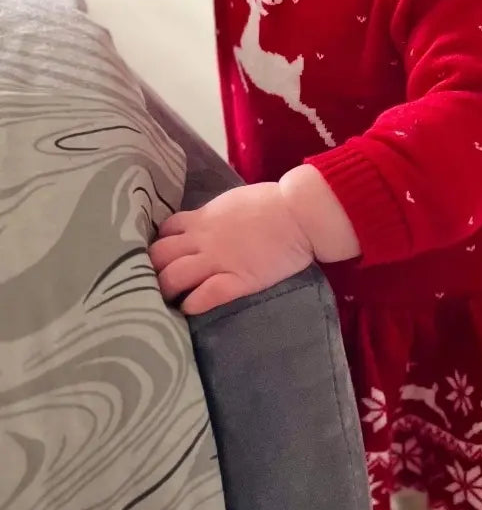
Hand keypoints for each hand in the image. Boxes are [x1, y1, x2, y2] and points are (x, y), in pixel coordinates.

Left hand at [149, 182, 315, 314]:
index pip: (164, 232)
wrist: (301, 213)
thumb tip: (201, 225)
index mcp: (203, 218)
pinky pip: (204, 296)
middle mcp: (203, 240)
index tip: (162, 258)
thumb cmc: (274, 203)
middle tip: (156, 283)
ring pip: (173, 277)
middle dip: (152, 270)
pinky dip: (192, 304)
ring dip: (166, 290)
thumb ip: (212, 215)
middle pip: (158, 256)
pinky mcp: (238, 279)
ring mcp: (219, 260)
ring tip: (169, 300)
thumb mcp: (233, 201)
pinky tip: (191, 308)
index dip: (159, 246)